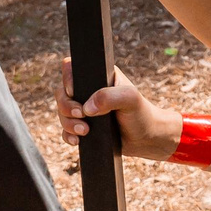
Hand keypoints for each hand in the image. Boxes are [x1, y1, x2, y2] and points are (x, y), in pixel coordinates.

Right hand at [57, 67, 179, 160]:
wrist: (148, 139)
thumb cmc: (142, 114)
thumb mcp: (130, 99)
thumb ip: (109, 97)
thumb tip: (87, 108)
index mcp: (98, 76)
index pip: (72, 69)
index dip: (67, 80)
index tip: (74, 92)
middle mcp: (88, 91)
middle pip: (62, 93)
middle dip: (66, 107)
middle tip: (81, 115)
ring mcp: (85, 109)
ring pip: (62, 113)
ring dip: (68, 123)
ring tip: (84, 131)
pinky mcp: (84, 126)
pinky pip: (65, 130)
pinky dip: (67, 135)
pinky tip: (77, 140)